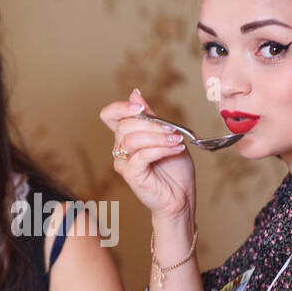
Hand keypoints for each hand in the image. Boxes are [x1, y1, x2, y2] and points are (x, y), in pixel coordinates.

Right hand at [99, 88, 194, 221]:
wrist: (181, 196)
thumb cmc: (174, 168)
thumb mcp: (166, 135)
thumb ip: (150, 117)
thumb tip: (135, 94)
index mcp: (127, 136)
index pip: (110, 115)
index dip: (121, 107)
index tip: (140, 107)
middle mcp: (121, 148)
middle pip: (125, 125)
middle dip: (152, 124)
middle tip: (172, 131)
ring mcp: (123, 162)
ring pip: (132, 139)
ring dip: (158, 137)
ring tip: (176, 141)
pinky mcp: (130, 174)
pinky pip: (142, 155)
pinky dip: (161, 149)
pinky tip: (176, 149)